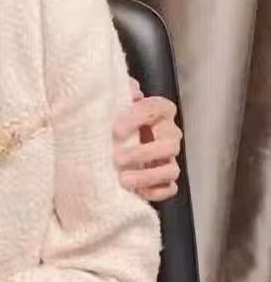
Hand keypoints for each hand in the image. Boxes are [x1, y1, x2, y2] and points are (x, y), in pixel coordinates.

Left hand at [114, 78, 181, 201]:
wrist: (111, 141)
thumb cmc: (115, 118)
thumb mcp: (114, 103)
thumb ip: (121, 93)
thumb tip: (132, 89)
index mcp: (159, 111)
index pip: (156, 109)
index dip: (137, 119)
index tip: (115, 130)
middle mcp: (170, 134)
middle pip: (168, 144)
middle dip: (142, 153)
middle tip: (117, 159)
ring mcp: (170, 158)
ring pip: (171, 169)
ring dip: (148, 176)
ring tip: (124, 180)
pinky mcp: (166, 179)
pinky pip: (170, 188)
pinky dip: (156, 191)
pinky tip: (138, 192)